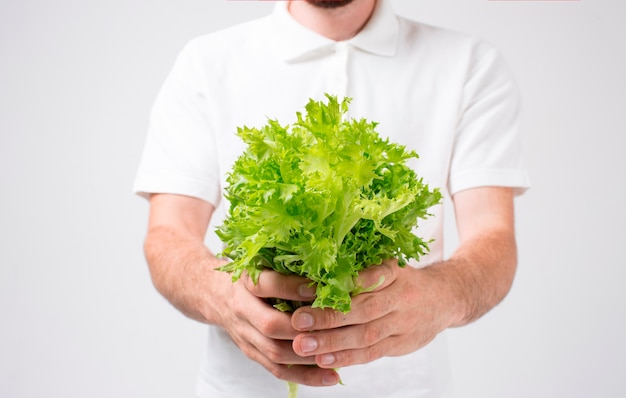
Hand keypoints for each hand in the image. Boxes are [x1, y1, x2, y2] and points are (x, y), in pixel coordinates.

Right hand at [214, 268, 341, 385]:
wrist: (214, 295)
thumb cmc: (248, 277)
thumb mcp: (259, 264)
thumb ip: (285, 267)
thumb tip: (326, 269)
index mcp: (245, 283)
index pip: (265, 284)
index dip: (291, 287)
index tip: (317, 288)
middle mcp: (242, 309)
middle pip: (270, 325)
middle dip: (303, 329)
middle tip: (334, 328)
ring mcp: (245, 335)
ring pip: (275, 352)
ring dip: (308, 357)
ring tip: (336, 356)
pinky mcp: (251, 352)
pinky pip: (277, 370)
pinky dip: (305, 376)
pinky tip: (328, 377)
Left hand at [290, 259, 456, 367]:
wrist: (446, 297)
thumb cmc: (405, 278)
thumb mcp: (389, 262)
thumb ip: (360, 267)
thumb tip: (315, 268)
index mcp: (394, 272)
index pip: (367, 277)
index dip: (338, 285)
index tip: (307, 288)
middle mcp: (400, 298)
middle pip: (364, 309)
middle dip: (329, 317)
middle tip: (299, 321)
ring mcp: (402, 324)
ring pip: (366, 336)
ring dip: (333, 343)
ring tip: (304, 346)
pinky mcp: (400, 344)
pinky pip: (371, 353)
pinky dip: (347, 358)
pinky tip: (324, 361)